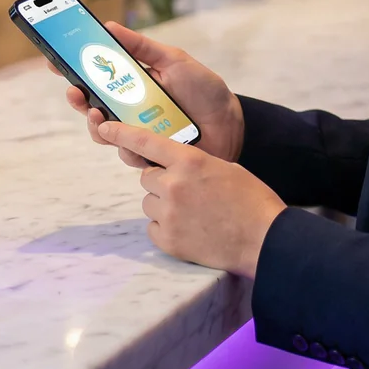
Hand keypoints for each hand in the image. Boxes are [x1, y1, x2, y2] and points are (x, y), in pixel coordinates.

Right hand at [61, 22, 243, 163]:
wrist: (231, 122)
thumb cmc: (204, 89)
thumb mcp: (173, 60)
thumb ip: (142, 47)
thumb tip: (110, 26)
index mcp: (132, 84)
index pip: (95, 78)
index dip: (72, 70)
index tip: (55, 62)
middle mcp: (130, 110)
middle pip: (91, 107)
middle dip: (77, 100)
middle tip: (74, 91)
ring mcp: (138, 133)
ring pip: (104, 134)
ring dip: (96, 125)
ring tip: (98, 114)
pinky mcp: (149, 155)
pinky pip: (129, 154)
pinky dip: (126, 146)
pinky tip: (130, 138)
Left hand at [102, 120, 285, 277]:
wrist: (265, 239)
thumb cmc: (251, 200)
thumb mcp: (224, 168)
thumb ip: (193, 164)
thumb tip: (172, 168)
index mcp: (189, 161)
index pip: (145, 142)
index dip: (121, 133)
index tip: (104, 128)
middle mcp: (173, 185)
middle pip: (147, 177)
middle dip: (162, 183)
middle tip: (189, 193)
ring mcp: (169, 214)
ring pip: (149, 202)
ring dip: (164, 206)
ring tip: (194, 214)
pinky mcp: (168, 240)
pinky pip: (153, 228)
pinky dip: (167, 229)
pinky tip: (191, 230)